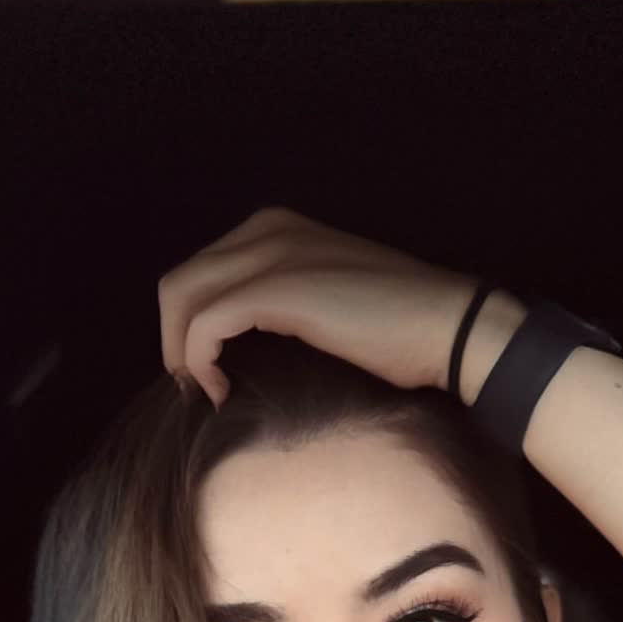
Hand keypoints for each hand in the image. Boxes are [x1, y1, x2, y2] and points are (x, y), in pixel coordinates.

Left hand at [157, 205, 491, 409]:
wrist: (447, 329)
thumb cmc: (398, 332)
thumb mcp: (327, 305)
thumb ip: (282, 307)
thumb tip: (238, 349)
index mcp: (277, 228)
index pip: (200, 273)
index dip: (189, 327)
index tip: (211, 373)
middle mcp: (266, 229)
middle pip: (180, 284)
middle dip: (176, 340)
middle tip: (200, 387)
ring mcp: (270, 254)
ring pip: (181, 300)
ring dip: (182, 354)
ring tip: (209, 392)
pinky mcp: (275, 289)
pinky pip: (204, 325)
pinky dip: (200, 363)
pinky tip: (223, 392)